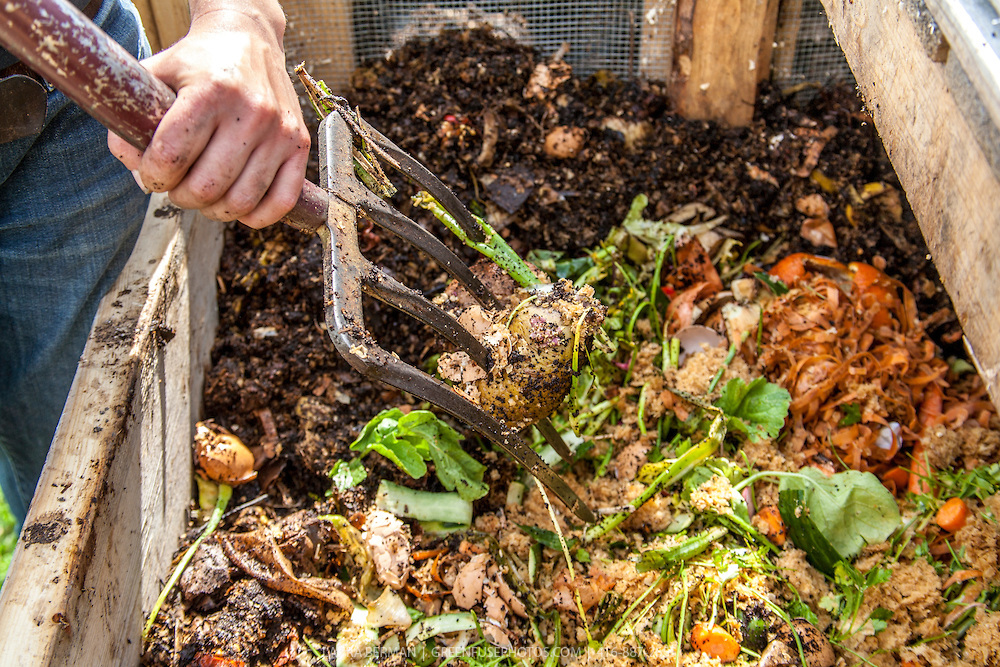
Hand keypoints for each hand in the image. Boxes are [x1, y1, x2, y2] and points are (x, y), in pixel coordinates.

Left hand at [108, 0, 308, 227]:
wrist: (249, 39)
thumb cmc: (197, 63)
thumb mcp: (155, 76)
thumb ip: (133, 123)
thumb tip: (137, 173)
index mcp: (210, 90)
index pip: (171, 157)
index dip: (153, 176)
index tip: (152, 173)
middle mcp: (251, 111)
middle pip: (206, 187)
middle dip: (181, 196)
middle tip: (176, 187)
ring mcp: (279, 130)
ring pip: (241, 201)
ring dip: (214, 210)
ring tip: (204, 196)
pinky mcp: (299, 144)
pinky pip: (281, 201)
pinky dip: (256, 216)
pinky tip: (238, 206)